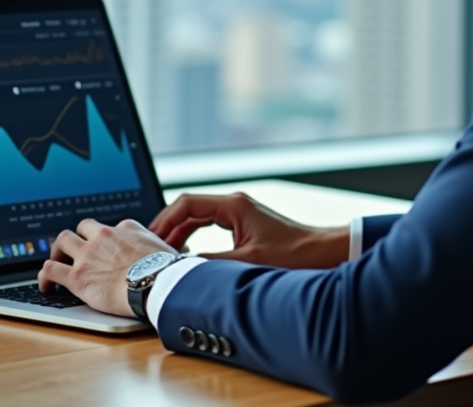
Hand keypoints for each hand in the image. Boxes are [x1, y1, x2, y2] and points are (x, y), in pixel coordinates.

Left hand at [37, 217, 174, 315]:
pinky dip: (44, 276)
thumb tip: (178, 255)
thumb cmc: (167, 271)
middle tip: (75, 251)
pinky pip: (50, 269)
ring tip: (56, 262)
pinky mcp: (77, 276)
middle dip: (77, 238)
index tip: (104, 250)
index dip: (104, 240)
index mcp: (126, 228)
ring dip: (57, 251)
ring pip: (62, 241)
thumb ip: (160, 249)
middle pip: (81, 228)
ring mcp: (88, 255)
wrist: (158, 284)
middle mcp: (104, 236)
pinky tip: (46, 284)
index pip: (108, 228)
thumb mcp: (167, 249)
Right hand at [149, 192, 349, 268]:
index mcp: (233, 205)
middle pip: (189, 208)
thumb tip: (182, 268)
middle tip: (151, 247)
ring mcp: (239, 213)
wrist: (321, 252)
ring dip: (180, 232)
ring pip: (198, 217)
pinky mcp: (244, 224)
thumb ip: (212, 264)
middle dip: (168, 226)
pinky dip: (194, 236)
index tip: (151, 238)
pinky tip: (187, 252)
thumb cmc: (293, 254)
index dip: (165, 220)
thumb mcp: (248, 262)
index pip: (186, 203)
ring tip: (164, 251)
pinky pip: (210, 225)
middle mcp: (234, 204)